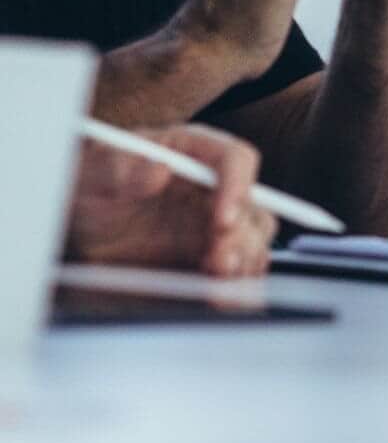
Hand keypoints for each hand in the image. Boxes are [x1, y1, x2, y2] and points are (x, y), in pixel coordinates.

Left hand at [64, 125, 274, 277]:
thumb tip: (158, 171)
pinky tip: (221, 291)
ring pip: (253, 237)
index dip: (238, 187)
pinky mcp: (210, 252)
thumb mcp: (93, 172)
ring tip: (218, 277)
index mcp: (195, 151)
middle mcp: (215, 185)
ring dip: (244, 259)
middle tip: (218, 261)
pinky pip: (239, 265)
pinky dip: (237, 280)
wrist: (79, 225)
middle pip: (252, 205)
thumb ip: (121, 167)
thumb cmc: (89, 184)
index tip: (221, 220)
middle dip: (242, 236)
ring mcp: (215, 220)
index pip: (235, 159)